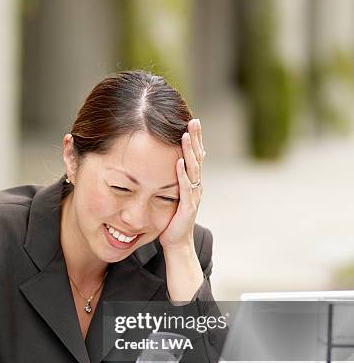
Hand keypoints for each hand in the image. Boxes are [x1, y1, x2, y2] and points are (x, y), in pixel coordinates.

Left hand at [158, 118, 205, 250]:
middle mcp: (196, 186)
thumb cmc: (171, 217)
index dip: (195, 138)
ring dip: (190, 151)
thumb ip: (170, 178)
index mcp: (192, 181)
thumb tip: (165, 161)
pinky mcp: (187, 207)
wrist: (177, 242)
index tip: (192, 120)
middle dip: (196, 139)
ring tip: (186, 135)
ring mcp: (193, 196)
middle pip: (198, 157)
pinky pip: (185, 188)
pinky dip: (182, 174)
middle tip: (194, 120)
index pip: (195, 155)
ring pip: (194, 169)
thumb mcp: (172, 193)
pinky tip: (180, 162)